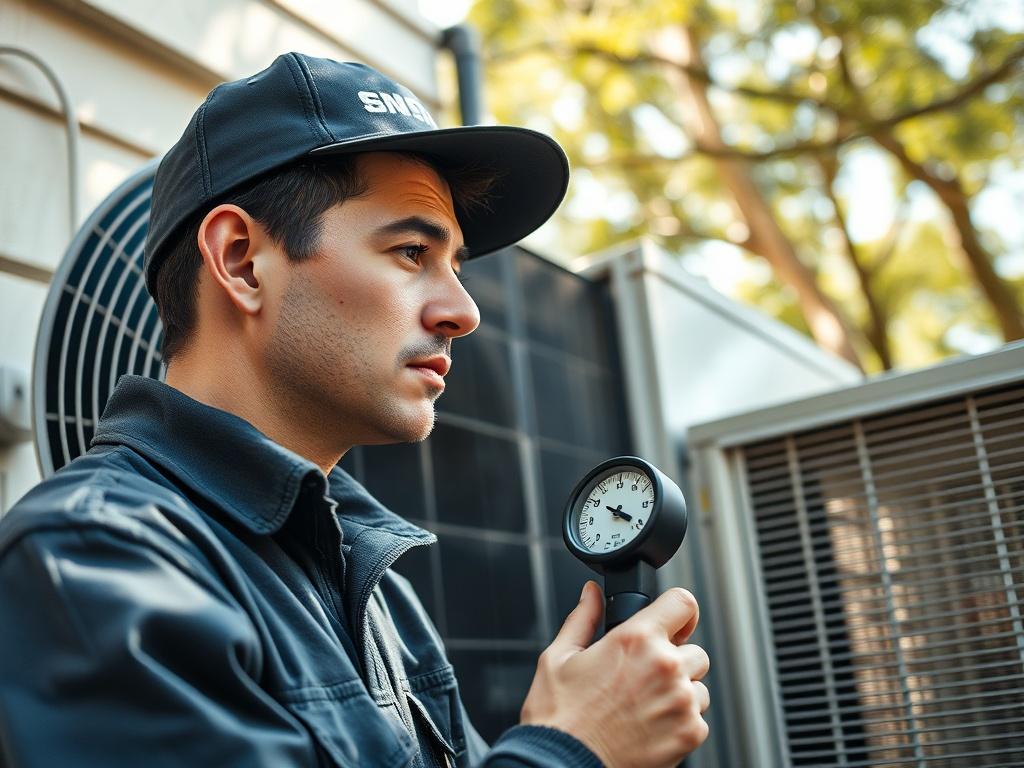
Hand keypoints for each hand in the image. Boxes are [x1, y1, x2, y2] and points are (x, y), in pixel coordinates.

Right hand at [520, 582, 709, 767]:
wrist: (563, 765)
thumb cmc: (559, 718)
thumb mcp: (559, 657)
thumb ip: (583, 618)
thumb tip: (591, 594)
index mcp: (635, 639)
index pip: (683, 603)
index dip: (678, 610)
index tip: (671, 622)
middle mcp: (665, 667)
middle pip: (694, 649)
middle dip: (673, 659)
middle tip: (642, 677)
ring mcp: (680, 702)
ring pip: (698, 686)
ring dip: (679, 692)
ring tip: (642, 705)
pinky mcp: (689, 733)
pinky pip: (697, 718)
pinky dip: (679, 722)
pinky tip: (648, 726)